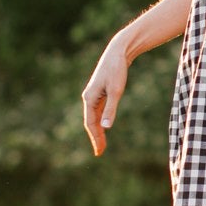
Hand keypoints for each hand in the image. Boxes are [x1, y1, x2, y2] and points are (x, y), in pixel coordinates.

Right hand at [82, 34, 130, 155]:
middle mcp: (88, 98)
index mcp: (89, 98)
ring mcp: (93, 95)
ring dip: (98, 130)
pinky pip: (98, 111)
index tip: (99, 151)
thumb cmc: (116, 71)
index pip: (90, 123)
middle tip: (100, 152)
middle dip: (95, 137)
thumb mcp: (116, 91)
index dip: (95, 138)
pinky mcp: (99, 92)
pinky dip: (100, 121)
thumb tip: (106, 127)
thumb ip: (111, 109)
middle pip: (90, 122)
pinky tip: (104, 127)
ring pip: (94, 117)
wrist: (117, 53)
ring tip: (102, 144)